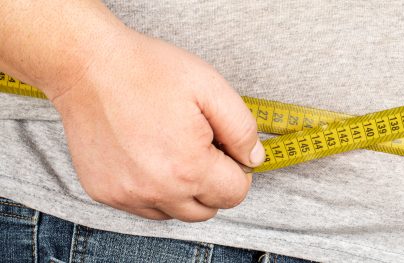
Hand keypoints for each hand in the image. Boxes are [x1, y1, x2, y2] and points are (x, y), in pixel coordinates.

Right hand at [51, 31, 264, 221]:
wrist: (88, 66)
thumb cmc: (148, 71)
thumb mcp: (212, 88)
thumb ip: (242, 129)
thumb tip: (254, 159)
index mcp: (188, 168)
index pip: (234, 194)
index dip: (237, 169)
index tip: (223, 147)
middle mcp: (157, 191)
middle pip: (207, 210)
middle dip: (213, 184)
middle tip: (200, 147)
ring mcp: (127, 195)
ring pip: (175, 212)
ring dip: (183, 191)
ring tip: (172, 149)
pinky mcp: (104, 192)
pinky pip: (143, 206)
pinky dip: (153, 189)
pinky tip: (148, 156)